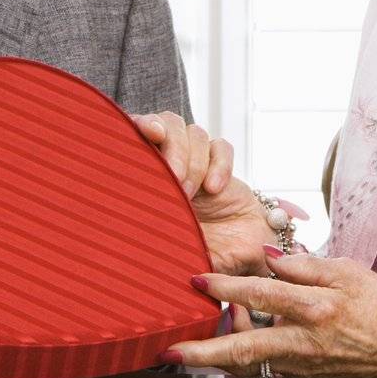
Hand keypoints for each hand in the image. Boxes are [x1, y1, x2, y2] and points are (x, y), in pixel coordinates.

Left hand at [132, 113, 303, 274]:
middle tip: (176, 181)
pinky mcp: (221, 165)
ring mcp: (196, 162)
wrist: (240, 252)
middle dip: (172, 148)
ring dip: (194, 161)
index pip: (135, 136)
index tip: (149, 132)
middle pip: (167, 124)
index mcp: (148, 179)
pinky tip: (216, 189)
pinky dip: (219, 163)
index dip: (139, 125)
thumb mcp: (173, 248)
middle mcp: (170, 165)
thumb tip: (136, 244)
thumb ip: (157, 240)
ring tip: (193, 194)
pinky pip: (220, 147)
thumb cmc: (199, 251)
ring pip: (193, 133)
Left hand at [160, 248, 376, 377]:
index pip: (260, 293)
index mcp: (314, 308)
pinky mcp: (305, 377)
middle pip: (243, 347)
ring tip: (192, 344)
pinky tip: (232, 343)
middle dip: (202, 352)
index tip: (195, 279)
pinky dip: (245, 356)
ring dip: (218, 354)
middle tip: (169, 351)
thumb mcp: (349, 271)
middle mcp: (304, 342)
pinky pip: (266, 365)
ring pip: (250, 361)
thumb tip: (271, 258)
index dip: (225, 285)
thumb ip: (306, 265)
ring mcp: (303, 365)